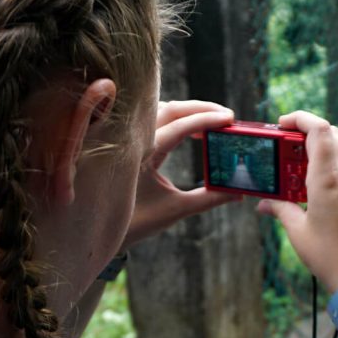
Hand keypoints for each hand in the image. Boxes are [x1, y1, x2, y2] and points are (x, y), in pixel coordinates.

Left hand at [122, 100, 241, 247]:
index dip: (206, 120)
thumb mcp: (174, 210)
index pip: (178, 126)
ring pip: (161, 110)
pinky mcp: (130, 143)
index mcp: (141, 155)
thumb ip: (207, 199)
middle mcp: (133, 141)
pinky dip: (175, 118)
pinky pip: (154, 119)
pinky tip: (190, 130)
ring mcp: (129, 139)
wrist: (100, 229)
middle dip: (201, 108)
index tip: (229, 119)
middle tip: (228, 116)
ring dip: (188, 110)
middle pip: (171, 109)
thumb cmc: (134, 222)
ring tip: (213, 121)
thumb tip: (237, 192)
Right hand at [256, 110, 337, 293]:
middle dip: (308, 135)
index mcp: (329, 179)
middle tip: (286, 148)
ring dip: (318, 157)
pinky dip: (330, 176)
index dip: (301, 118)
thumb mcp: (298, 233)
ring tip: (296, 178)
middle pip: (332, 137)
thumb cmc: (332, 258)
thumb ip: (281, 210)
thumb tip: (265, 203)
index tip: (283, 123)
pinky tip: (316, 198)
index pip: (319, 129)